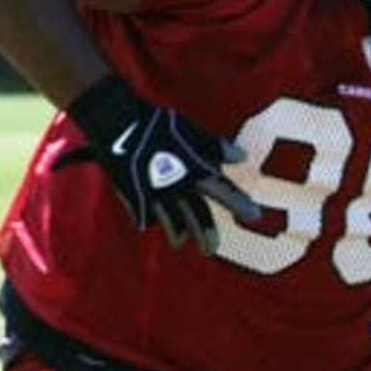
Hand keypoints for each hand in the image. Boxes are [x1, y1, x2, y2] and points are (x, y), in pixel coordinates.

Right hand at [66, 75, 261, 255]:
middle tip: (211, 248)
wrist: (116, 122)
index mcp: (193, 167)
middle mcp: (178, 185)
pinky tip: (155, 217)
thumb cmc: (155, 124)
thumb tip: (242, 156)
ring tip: (182, 240)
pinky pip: (147, 217)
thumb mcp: (189, 131)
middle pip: (199, 218)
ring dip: (180, 235)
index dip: (240, 203)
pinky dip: (153, 218)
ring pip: (173, 226)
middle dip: (207, 236)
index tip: (255, 215)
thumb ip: (215, 147)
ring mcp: (155, 194)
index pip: (223, 189)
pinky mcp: (134, 200)